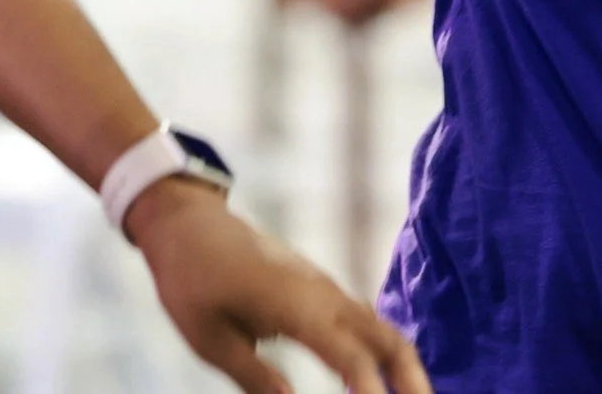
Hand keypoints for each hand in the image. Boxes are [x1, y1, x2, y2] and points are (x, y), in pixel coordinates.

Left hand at [127, 179, 431, 393]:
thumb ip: (254, 377)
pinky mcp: (319, 289)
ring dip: (401, 365)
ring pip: (380, 328)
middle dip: (411, 377)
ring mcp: (325, 288)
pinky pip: (363, 320)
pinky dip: (382, 351)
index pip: (351, 357)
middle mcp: (322, 295)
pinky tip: (381, 376)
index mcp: (297, 307)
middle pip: (387, 337)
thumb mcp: (209, 339)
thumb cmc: (192, 282)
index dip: (373, 392)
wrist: (190, 225)